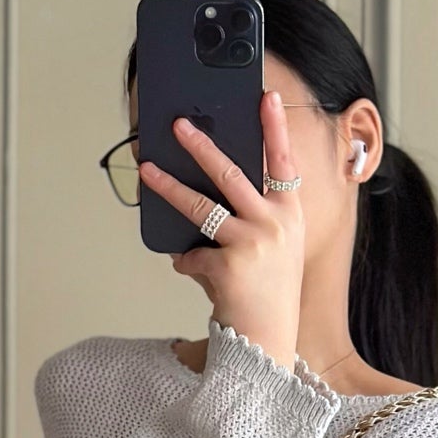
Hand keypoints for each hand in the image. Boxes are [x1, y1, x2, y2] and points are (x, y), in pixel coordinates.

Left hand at [138, 88, 304, 372]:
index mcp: (290, 215)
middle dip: (202, 145)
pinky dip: (187, 264)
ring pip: (202, 207)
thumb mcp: (271, 249)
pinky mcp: (229, 266)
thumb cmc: (267, 292)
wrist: (267, 342)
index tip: (266, 96)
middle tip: (179, 125)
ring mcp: (254, 244)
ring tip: (148, 170)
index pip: (283, 163)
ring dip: (170, 187)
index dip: (275, 128)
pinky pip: (191, 256)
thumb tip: (202, 187)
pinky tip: (195, 273)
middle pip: (233, 174)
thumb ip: (249, 218)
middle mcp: (276, 225)